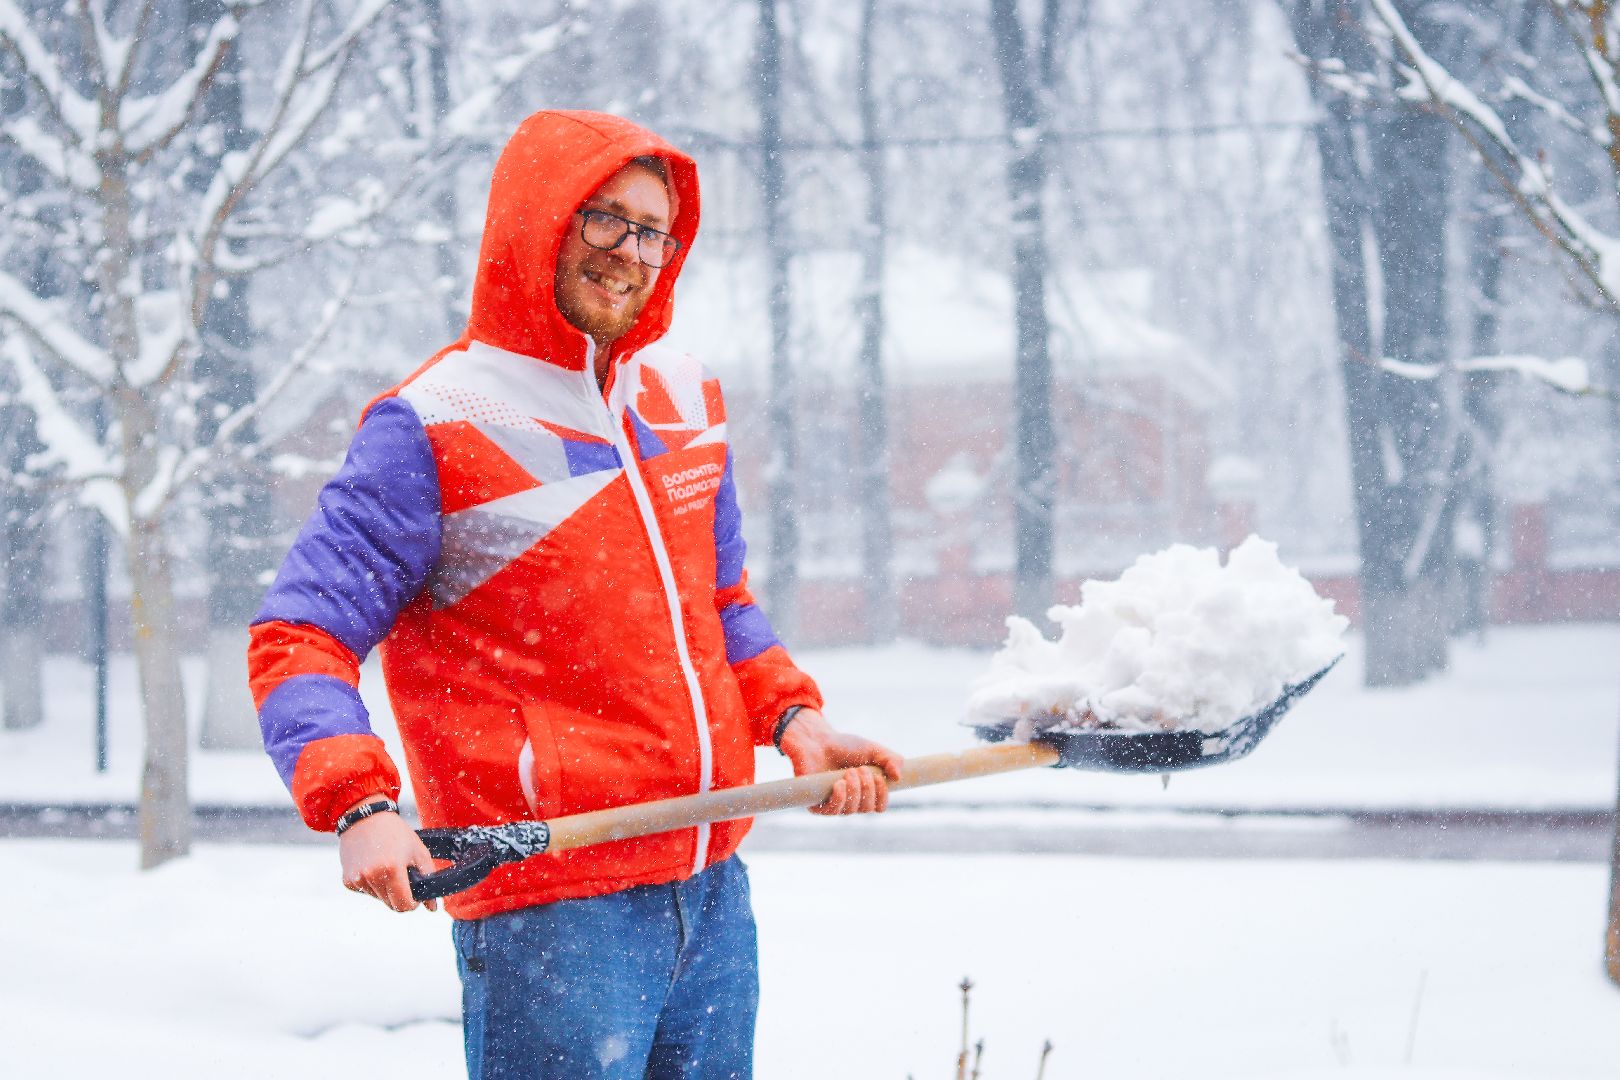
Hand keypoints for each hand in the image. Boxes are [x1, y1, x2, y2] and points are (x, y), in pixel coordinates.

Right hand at [337, 796, 439, 912]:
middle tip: (401, 875)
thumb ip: (428, 878)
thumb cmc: (395, 833)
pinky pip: (365, 892)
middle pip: (391, 904)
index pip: (403, 906)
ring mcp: (357, 879)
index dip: (413, 903)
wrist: (365, 818)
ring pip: (378, 899)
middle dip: (399, 895)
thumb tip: (432, 907)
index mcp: (392, 869)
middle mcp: (372, 877)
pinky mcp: (347, 880)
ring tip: (385, 865)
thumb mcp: (418, 851)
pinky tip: (372, 865)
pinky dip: (372, 885)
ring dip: (385, 889)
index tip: (414, 893)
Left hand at [778, 709, 903, 814]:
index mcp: (866, 791)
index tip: (879, 777)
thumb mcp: (872, 749)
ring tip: (849, 772)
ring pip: (852, 810)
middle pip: (868, 809)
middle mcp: (851, 801)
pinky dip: (840, 797)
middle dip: (867, 788)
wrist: (816, 740)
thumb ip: (890, 759)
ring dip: (854, 789)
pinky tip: (839, 784)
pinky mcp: (817, 805)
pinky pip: (833, 811)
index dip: (883, 796)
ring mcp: (835, 804)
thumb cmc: (843, 746)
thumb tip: (898, 777)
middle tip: (860, 769)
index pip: (880, 807)